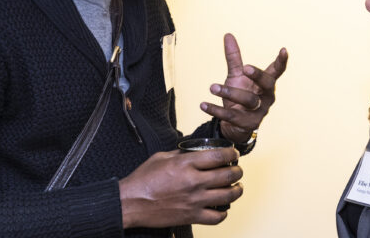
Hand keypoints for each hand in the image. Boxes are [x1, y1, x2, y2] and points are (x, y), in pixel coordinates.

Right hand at [118, 148, 242, 228]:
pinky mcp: (192, 216)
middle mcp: (193, 182)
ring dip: (237, 190)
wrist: (132, 203)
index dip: (231, 153)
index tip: (233, 154)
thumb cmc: (143, 180)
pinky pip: (217, 217)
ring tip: (237, 187)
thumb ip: (181, 154)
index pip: (219, 156)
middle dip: (238, 171)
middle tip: (237, 169)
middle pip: (228, 175)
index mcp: (186, 164)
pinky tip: (223, 207)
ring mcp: (194, 200)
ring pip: (228, 196)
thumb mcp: (162, 157)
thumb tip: (195, 151)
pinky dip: (224, 212)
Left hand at [201, 33, 287, 143]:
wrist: (234, 125)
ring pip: (248, 101)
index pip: (276, 71)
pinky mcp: (247, 124)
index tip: (284, 49)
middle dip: (257, 76)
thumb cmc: (240, 95)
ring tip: (212, 87)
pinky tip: (203, 104)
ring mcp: (259, 112)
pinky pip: (232, 117)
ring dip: (229, 92)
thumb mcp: (236, 75)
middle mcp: (266, 97)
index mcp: (266, 83)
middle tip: (245, 68)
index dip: (281, 61)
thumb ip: (233, 57)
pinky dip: (216, 110)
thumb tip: (227, 34)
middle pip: (266, 85)